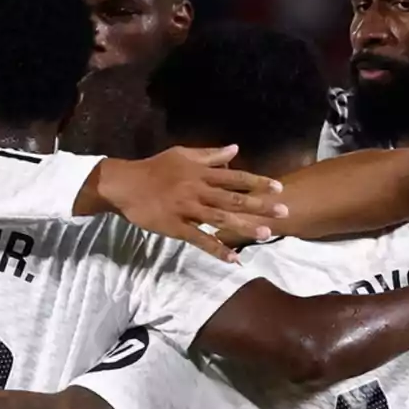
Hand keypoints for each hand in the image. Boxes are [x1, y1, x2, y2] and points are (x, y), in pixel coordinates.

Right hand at [93, 145, 288, 262]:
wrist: (125, 184)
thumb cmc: (155, 168)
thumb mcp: (182, 154)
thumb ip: (210, 154)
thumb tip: (236, 148)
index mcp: (200, 172)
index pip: (235, 177)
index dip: (258, 182)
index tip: (279, 188)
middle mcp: (197, 190)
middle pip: (233, 198)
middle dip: (260, 205)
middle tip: (283, 212)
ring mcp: (187, 209)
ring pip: (220, 219)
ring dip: (244, 227)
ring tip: (266, 235)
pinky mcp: (175, 227)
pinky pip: (199, 239)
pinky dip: (217, 250)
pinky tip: (233, 259)